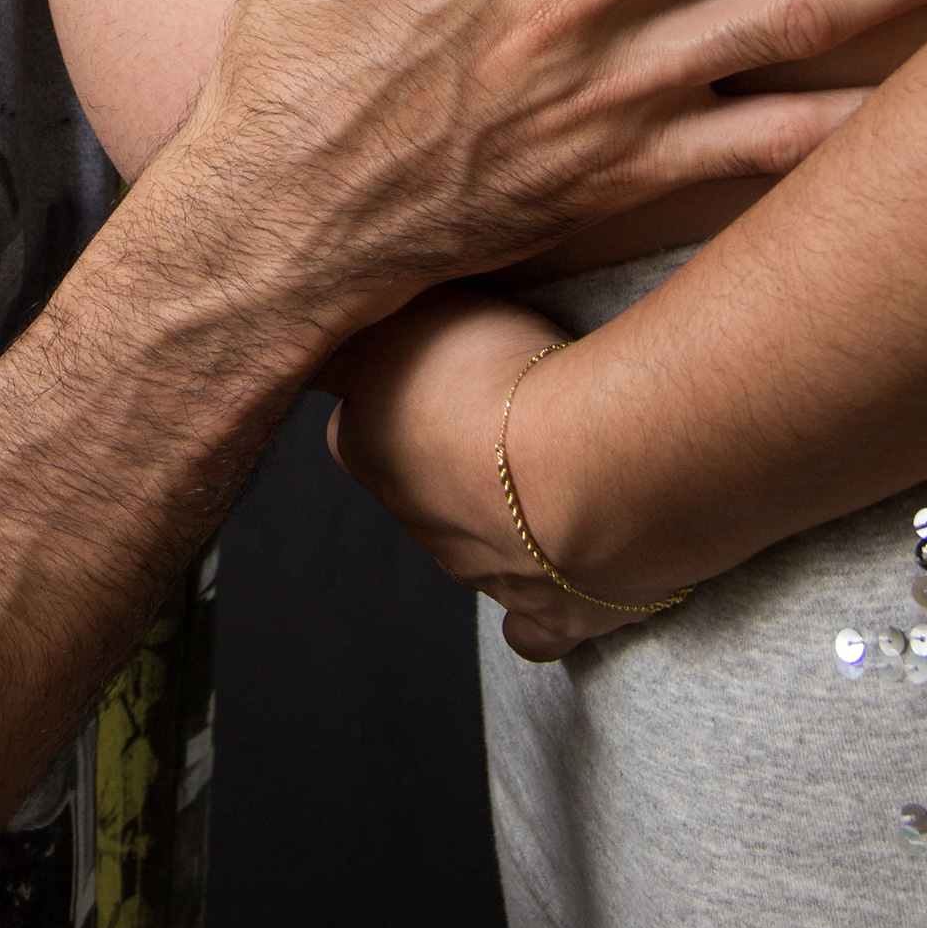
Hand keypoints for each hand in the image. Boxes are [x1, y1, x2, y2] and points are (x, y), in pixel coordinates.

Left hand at [324, 290, 633, 660]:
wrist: (591, 467)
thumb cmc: (502, 372)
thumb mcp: (413, 302)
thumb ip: (378, 320)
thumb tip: (335, 302)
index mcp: (370, 448)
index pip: (352, 428)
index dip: (389, 399)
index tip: (427, 373)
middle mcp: (415, 520)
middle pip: (418, 490)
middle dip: (454, 459)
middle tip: (511, 409)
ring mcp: (481, 575)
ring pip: (475, 551)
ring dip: (507, 516)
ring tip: (561, 469)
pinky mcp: (552, 615)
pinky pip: (535, 626)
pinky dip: (544, 608)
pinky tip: (567, 578)